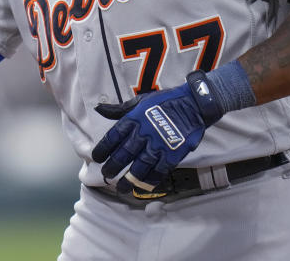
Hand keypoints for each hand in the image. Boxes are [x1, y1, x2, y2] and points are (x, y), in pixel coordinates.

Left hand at [90, 71, 223, 191]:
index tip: (96, 158)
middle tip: (106, 174)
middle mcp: (143, 133)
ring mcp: (158, 145)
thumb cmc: (164, 102)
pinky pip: (158, 171)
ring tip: (121, 188)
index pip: (112, 137)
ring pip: (139, 167)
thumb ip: (118, 109)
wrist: (193, 104)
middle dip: (113, 166)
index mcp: (133, 119)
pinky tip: (142, 186)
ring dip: (128, 179)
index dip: (103, 149)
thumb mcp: (139, 101)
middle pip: (124, 154)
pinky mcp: (172, 154)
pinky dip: (149, 181)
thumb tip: (98, 108)